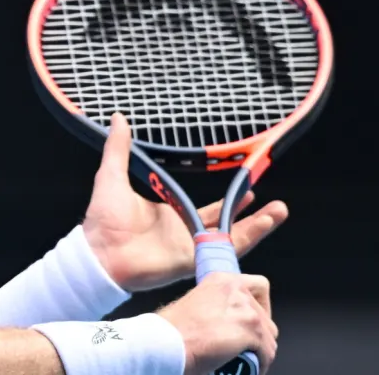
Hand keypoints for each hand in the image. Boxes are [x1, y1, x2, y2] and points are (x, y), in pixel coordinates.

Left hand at [82, 113, 289, 290]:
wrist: (98, 250)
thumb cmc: (103, 218)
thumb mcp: (112, 175)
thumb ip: (119, 148)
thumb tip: (118, 119)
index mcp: (170, 215)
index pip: (206, 209)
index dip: (227, 202)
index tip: (247, 186)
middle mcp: (184, 232)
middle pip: (227, 223)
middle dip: (252, 214)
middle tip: (276, 203)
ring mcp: (190, 247)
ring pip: (232, 237)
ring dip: (257, 225)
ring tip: (279, 211)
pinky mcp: (191, 259)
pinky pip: (222, 250)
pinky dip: (244, 238)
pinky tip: (263, 225)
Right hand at [157, 272, 277, 374]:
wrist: (166, 343)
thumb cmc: (172, 330)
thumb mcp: (196, 302)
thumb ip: (218, 304)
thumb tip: (230, 321)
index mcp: (222, 279)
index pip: (260, 286)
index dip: (260, 307)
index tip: (251, 320)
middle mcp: (237, 289)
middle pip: (266, 317)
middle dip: (258, 334)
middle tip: (244, 347)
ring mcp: (246, 310)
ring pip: (269, 337)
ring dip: (260, 351)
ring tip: (245, 360)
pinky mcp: (252, 331)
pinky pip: (267, 353)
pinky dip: (261, 363)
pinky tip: (249, 368)